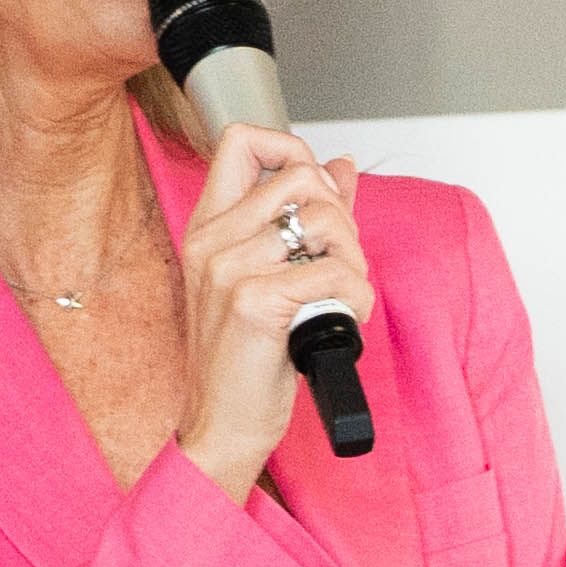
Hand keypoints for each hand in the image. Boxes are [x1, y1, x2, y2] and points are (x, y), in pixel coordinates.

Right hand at [172, 126, 375, 497]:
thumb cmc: (246, 359)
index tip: (313, 190)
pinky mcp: (253, 302)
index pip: (241, 141)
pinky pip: (335, 274)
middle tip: (337, 262)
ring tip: (338, 295)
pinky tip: (341, 322)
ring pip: (324, 222)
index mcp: (208, 228)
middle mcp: (211, 242)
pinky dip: (357, 299)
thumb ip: (306, 216)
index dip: (290, 148)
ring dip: (353, 260)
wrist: (224, 425)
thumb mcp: (269, 277)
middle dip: (341, 217)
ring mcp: (227, 270)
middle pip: (301, 176)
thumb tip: (342, 166)